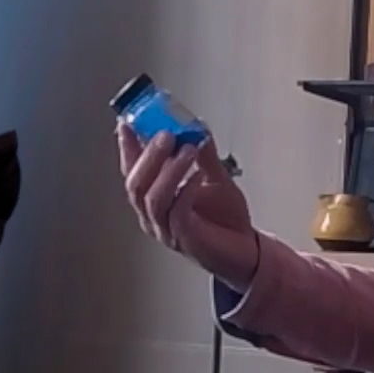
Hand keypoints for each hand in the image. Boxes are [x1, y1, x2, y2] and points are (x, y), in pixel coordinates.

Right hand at [118, 122, 258, 286]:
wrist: (246, 251)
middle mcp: (153, 216)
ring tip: (187, 149)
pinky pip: (177, 214)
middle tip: (166, 133)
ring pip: (152, 199)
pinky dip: (186, 191)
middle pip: (135, 184)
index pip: (132, 170)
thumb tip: (196, 126)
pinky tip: (199, 175)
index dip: (127, 146)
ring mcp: (166, 229)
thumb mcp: (215, 178)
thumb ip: (204, 154)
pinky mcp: (185, 239)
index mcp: (154, 199)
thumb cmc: (226, 220)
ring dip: (169, 170)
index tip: (129, 121)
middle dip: (148, 156)